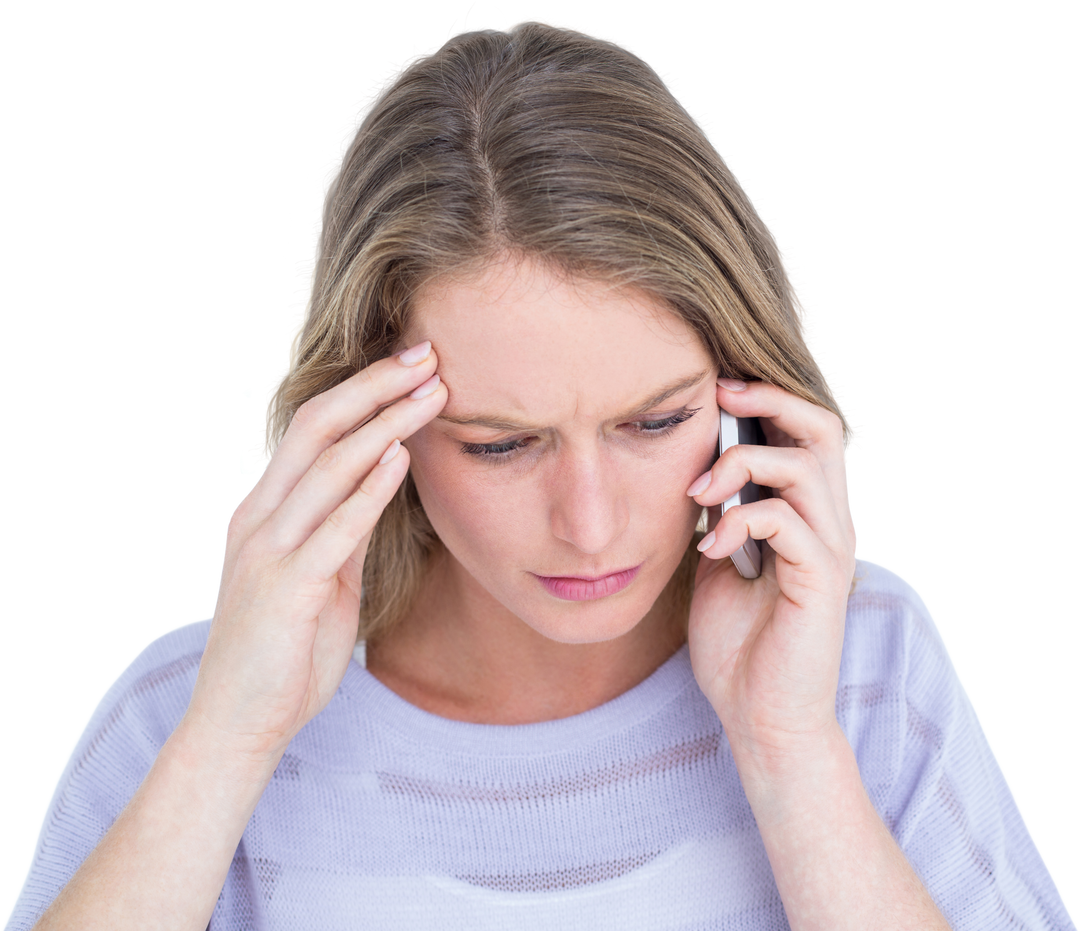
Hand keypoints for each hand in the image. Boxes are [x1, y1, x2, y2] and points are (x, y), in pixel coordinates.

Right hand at [187, 341, 446, 764]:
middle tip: (428, 355)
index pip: (314, 430)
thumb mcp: (320, 578)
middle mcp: (259, 518)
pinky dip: (369, 489)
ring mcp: (267, 550)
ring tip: (431, 393)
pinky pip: (333, 527)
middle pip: (318, 428)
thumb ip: (343, 532)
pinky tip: (401, 457)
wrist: (239, 723)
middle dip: (375, 387)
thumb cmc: (284, 651)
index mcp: (265, 511)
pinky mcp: (283, 587)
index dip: (363, 392)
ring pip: (327, 466)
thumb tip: (382, 486)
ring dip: (384, 423)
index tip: (412, 366)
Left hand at [685, 378, 857, 767]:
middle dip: (769, 402)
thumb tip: (697, 471)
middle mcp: (829, 523)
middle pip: (822, 430)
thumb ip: (719, 516)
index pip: (803, 434)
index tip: (712, 389)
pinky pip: (789, 522)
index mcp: (806, 514)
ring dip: (743, 466)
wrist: (759, 715)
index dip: (765, 401)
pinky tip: (711, 545)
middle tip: (718, 397)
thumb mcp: (719, 563)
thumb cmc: (739, 643)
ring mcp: (830, 550)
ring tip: (700, 491)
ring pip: (806, 468)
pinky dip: (742, 520)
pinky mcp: (822, 581)